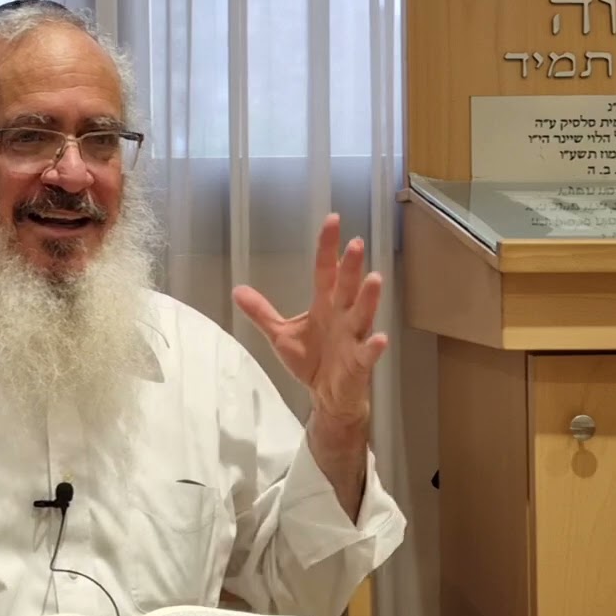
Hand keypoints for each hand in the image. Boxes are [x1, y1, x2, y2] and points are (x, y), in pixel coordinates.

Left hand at [233, 214, 387, 429]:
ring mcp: (353, 338)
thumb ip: (262, 312)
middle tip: (356, 243)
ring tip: (373, 278)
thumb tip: (237, 289)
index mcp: (324, 305)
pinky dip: (373, 346)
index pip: (325, 270)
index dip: (328, 247)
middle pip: (346, 286)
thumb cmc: (310, 360)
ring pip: (362, 313)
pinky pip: (368, 353)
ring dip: (368, 298)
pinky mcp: (359, 362)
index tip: (332, 220)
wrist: (328, 395)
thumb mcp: (280, 334)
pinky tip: (379, 338)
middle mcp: (342, 316)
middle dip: (351, 266)